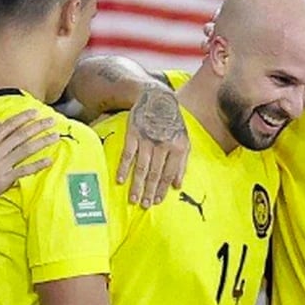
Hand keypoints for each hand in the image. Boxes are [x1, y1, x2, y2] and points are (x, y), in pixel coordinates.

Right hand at [0, 111, 58, 209]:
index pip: (8, 126)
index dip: (23, 118)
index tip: (35, 112)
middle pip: (20, 135)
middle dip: (37, 126)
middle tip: (52, 120)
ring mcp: (1, 165)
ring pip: (25, 150)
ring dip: (41, 142)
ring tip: (55, 136)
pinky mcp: (4, 179)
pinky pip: (23, 170)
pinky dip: (37, 165)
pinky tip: (49, 161)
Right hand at [119, 84, 188, 206]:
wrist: (157, 98)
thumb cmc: (172, 123)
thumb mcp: (184, 140)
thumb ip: (182, 163)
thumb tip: (178, 186)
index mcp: (177, 147)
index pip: (169, 174)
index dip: (163, 189)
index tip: (156, 202)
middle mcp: (163, 144)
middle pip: (155, 173)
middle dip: (149, 191)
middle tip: (143, 205)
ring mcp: (147, 139)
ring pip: (142, 167)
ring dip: (137, 185)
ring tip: (133, 199)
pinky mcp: (133, 133)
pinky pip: (128, 154)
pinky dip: (124, 168)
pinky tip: (121, 180)